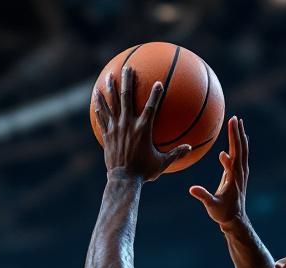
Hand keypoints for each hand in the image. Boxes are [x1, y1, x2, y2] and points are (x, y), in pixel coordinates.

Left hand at [93, 66, 191, 181]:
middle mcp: (128, 125)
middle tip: (127, 68)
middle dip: (127, 81)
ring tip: (107, 76)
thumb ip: (176, 153)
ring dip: (109, 89)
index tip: (158, 82)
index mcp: (143, 129)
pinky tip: (95, 97)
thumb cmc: (144, 172)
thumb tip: (190, 148)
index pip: (151, 107)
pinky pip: (102, 117)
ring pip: (111, 104)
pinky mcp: (107, 135)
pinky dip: (99, 106)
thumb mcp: (162, 163)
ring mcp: (116, 128)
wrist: (123, 180)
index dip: (155, 94)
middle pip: (126, 98)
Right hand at [189, 116, 248, 227]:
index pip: (234, 151)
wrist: (235, 220)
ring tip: (238, 126)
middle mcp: (240, 172)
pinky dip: (237, 151)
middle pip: (240, 148)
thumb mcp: (211, 205)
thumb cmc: (222, 213)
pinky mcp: (238, 178)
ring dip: (239, 138)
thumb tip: (192, 189)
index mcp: (234, 175)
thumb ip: (203, 196)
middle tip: (235, 118)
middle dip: (237, 132)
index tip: (232, 123)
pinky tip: (231, 148)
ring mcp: (240, 174)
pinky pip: (239, 160)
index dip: (233, 137)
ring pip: (242, 152)